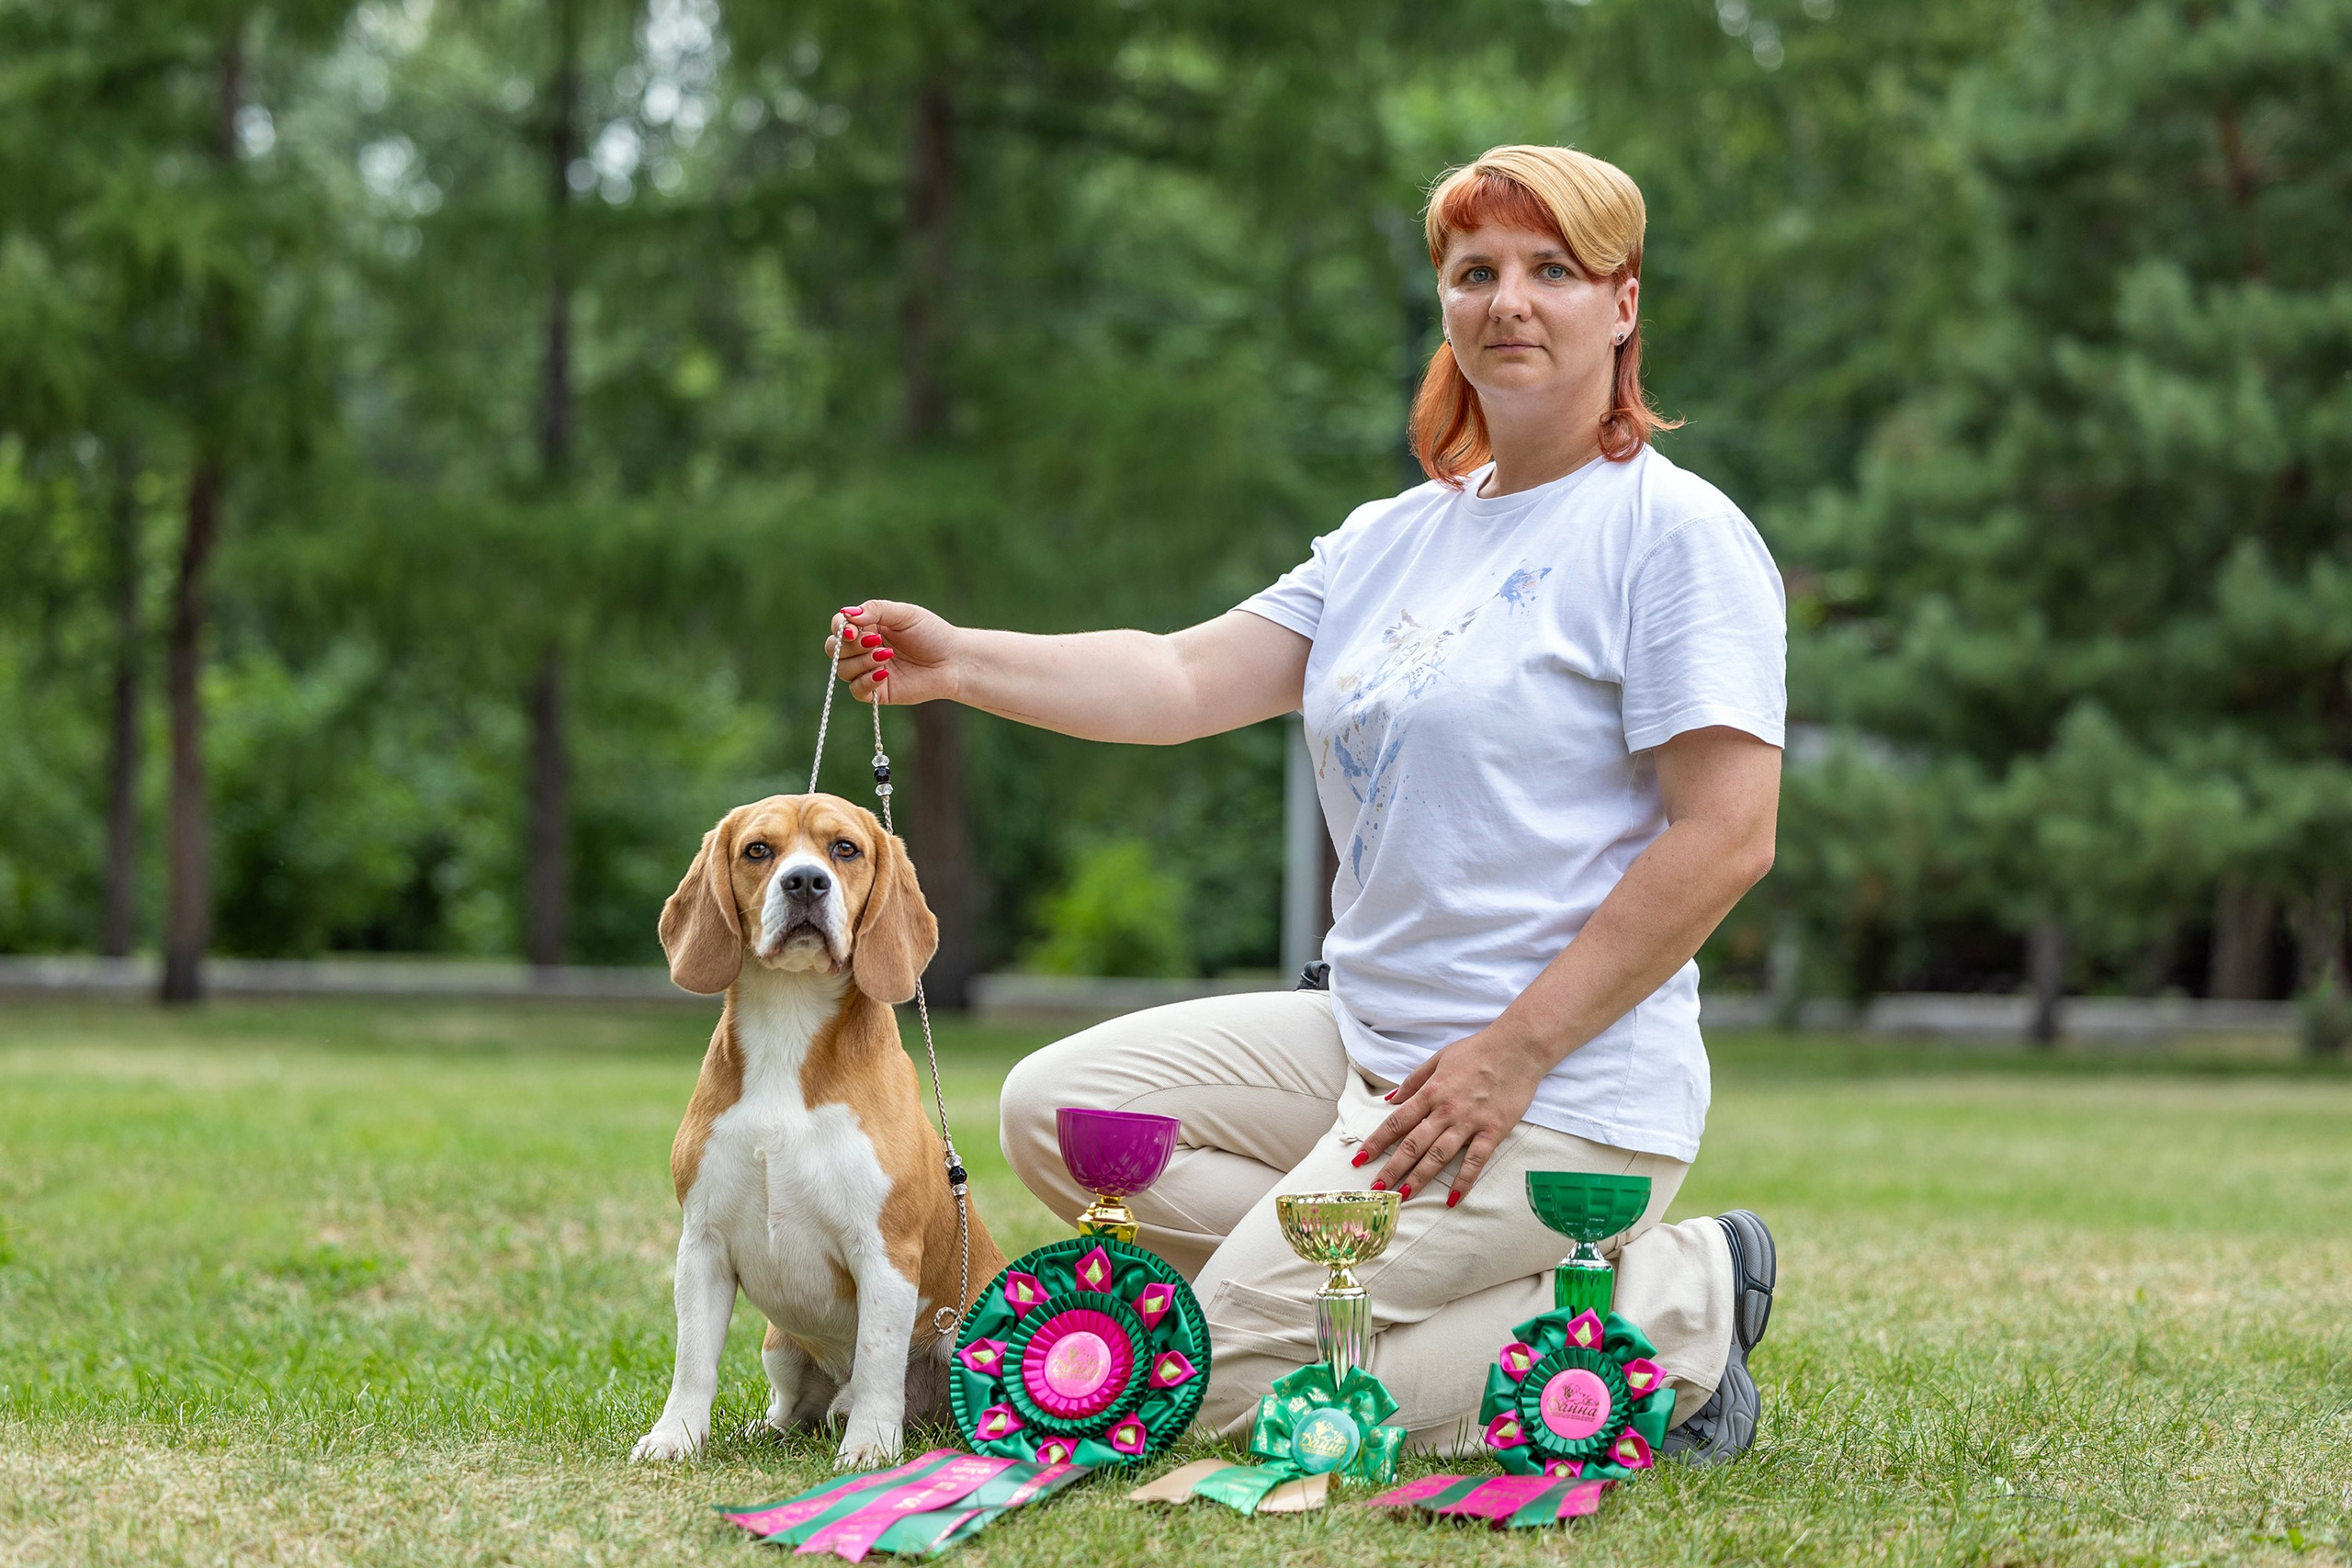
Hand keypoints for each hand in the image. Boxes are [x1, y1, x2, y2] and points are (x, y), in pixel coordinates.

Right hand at [828, 599, 961, 704]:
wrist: (954, 661)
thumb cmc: (932, 633)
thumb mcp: (905, 614)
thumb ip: (876, 609)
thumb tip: (847, 614)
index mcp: (867, 626)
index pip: (839, 626)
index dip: (840, 628)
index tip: (853, 630)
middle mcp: (863, 649)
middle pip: (834, 649)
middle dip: (849, 646)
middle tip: (875, 642)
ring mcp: (868, 670)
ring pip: (843, 670)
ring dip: (862, 661)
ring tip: (888, 656)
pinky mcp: (877, 691)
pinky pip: (856, 690)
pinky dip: (866, 681)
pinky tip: (885, 673)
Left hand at [1354, 1024, 1549, 1206]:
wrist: (1518, 1047)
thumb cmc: (1477, 1050)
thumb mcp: (1439, 1058)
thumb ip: (1413, 1081)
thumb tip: (1390, 1100)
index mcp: (1430, 1092)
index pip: (1396, 1122)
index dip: (1376, 1142)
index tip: (1361, 1159)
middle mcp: (1445, 1110)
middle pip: (1412, 1144)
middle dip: (1392, 1168)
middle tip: (1377, 1189)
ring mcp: (1469, 1122)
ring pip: (1438, 1156)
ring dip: (1419, 1178)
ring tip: (1403, 1196)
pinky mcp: (1493, 1130)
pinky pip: (1476, 1160)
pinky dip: (1464, 1180)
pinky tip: (1453, 1198)